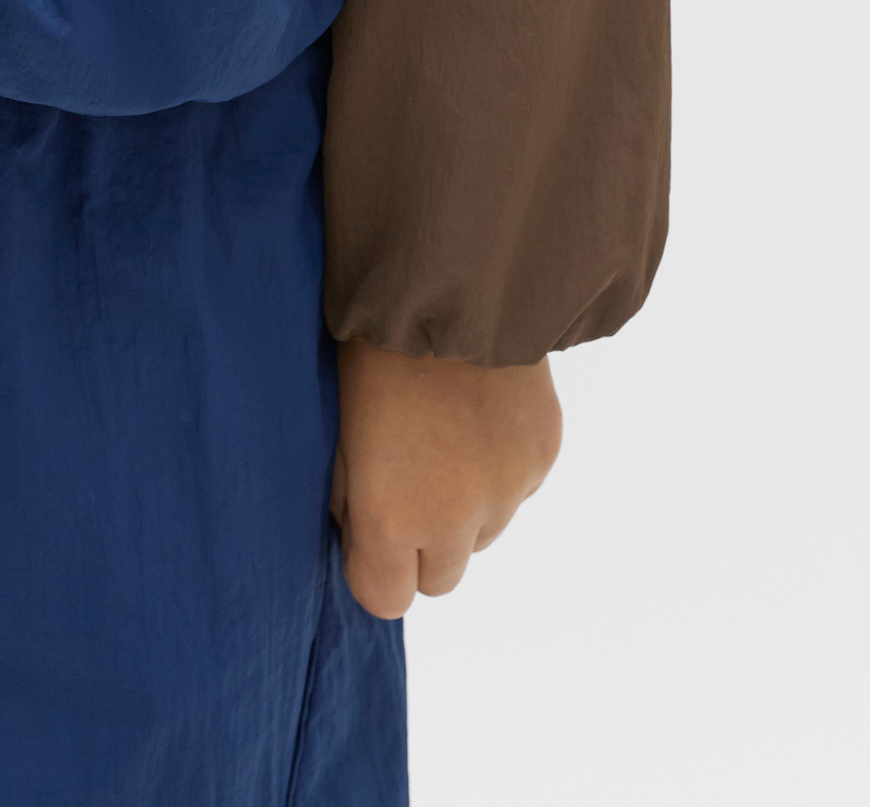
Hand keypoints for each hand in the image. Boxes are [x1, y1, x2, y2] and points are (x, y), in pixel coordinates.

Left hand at [331, 337, 560, 616]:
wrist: (453, 278)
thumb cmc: (371, 341)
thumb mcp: (336, 422)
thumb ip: (349, 492)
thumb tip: (358, 527)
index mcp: (394, 515)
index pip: (386, 600)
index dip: (372, 566)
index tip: (365, 526)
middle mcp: (458, 519)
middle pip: (440, 579)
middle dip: (420, 544)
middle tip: (404, 476)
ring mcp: (509, 490)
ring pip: (483, 533)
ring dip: (463, 505)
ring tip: (441, 432)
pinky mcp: (543, 456)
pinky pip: (516, 487)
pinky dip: (498, 467)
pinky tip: (477, 411)